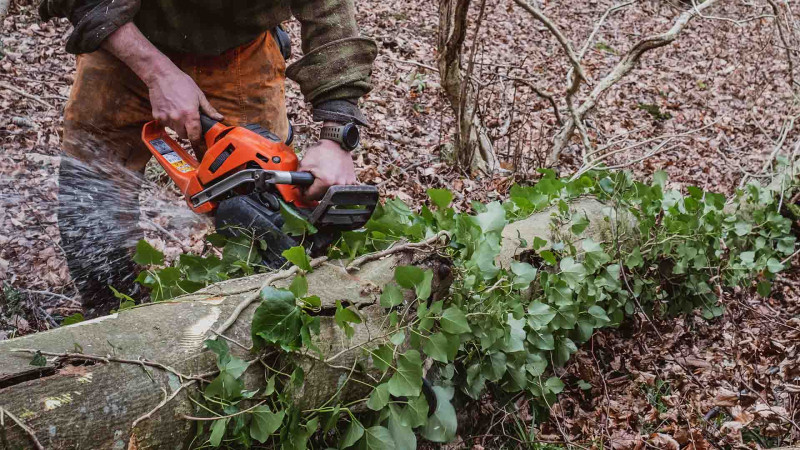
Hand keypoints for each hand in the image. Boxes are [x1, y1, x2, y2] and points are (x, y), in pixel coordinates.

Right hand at [101, 23, 222, 152]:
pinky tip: (170, 110)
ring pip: (174, 130)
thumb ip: (208, 110)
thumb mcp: (199, 95)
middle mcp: (178, 119)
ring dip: (178, 126)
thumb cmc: (181, 83)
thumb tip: (219, 118)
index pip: (195, 136)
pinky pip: (165, 124)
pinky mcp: (157, 116)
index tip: (199, 137)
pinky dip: (168, 121)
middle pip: (184, 136)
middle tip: (190, 123)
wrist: (161, 75)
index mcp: (190, 114)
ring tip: (179, 113)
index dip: (198, 138)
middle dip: (188, 132)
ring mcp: (166, 118)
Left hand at [298, 139, 356, 200]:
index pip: (311, 196)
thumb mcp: (304, 163)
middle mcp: (338, 184)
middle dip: (315, 191)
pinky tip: (332, 176)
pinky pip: (340, 188)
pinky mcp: (351, 181)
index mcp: (326, 182)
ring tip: (323, 177)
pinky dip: (335, 185)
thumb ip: (298, 177)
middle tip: (313, 181)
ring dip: (325, 188)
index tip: (304, 188)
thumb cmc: (322, 151)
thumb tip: (297, 188)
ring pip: (331, 193)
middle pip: (321, 196)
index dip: (304, 192)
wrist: (337, 143)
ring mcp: (346, 183)